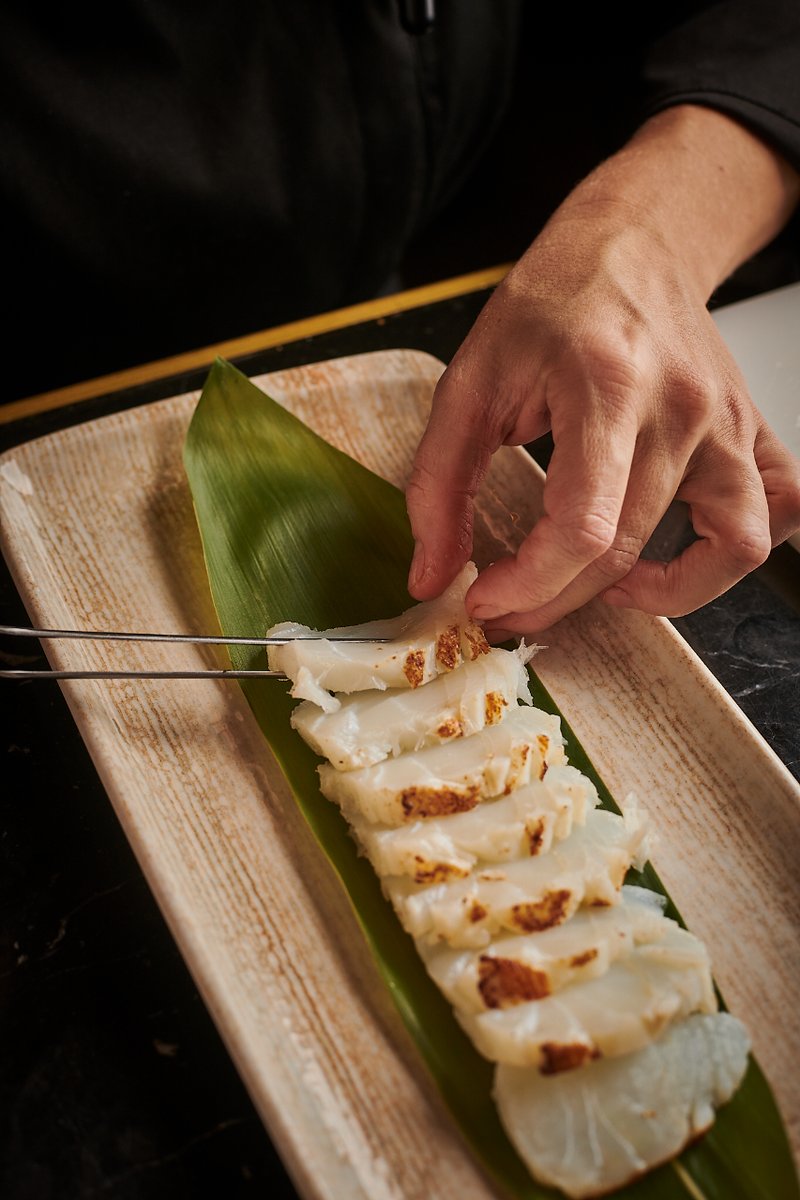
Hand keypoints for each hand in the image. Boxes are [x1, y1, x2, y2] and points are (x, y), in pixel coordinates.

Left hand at [405, 107, 799, 634]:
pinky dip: (730, 556)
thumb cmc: (552, 303)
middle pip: (627, 551)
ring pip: (726, 547)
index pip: (582, 528)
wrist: (631, 246)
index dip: (528, 584)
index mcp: (605, 388)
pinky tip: (670, 555)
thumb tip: (430, 573)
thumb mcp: (470, 381)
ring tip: (603, 584)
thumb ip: (441, 483)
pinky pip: (775, 514)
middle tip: (511, 600)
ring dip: (663, 594)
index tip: (485, 598)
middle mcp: (680, 409)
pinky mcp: (750, 430)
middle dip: (556, 597)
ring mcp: (725, 423)